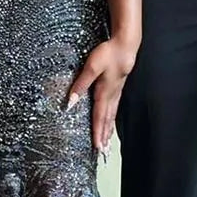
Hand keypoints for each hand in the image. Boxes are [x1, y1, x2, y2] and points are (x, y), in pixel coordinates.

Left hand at [67, 37, 138, 155]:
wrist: (126, 44)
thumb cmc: (109, 54)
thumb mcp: (91, 67)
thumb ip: (81, 84)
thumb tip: (70, 102)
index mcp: (104, 93)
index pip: (99, 117)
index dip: (97, 133)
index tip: (96, 147)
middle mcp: (111, 95)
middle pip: (107, 120)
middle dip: (104, 136)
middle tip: (103, 151)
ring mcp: (116, 91)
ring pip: (112, 115)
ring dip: (109, 129)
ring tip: (107, 141)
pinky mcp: (118, 86)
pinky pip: (114, 108)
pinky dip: (112, 118)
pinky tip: (111, 120)